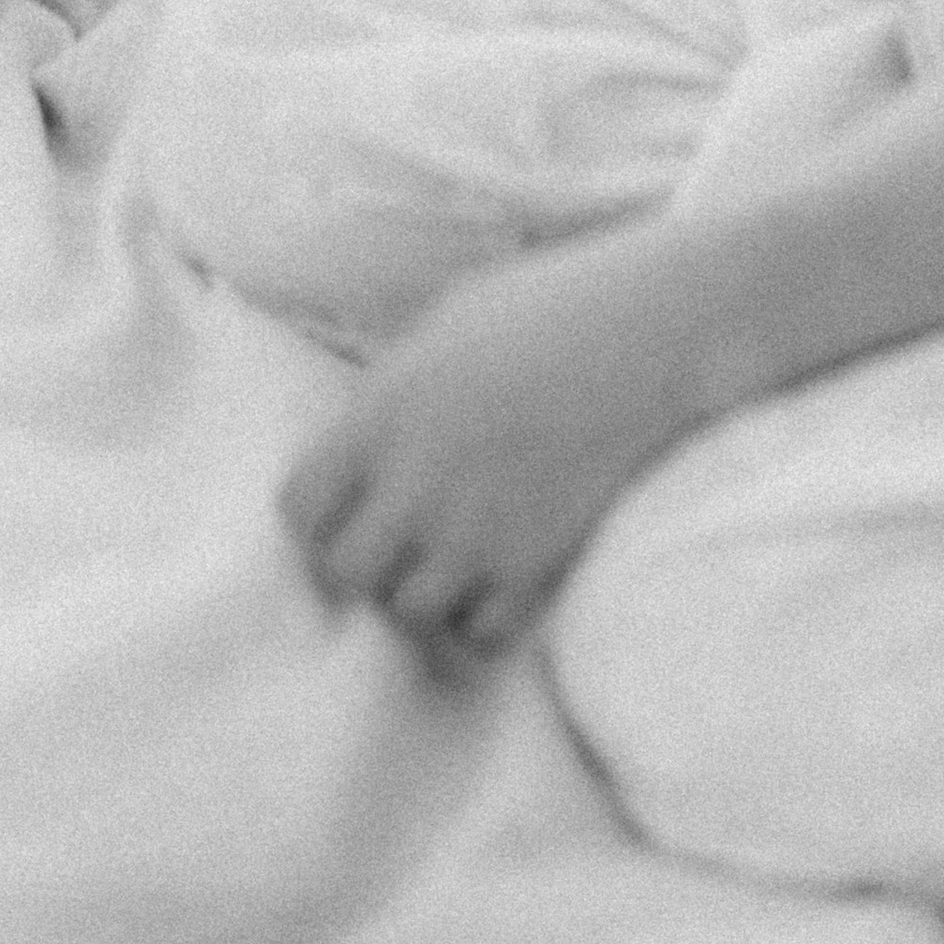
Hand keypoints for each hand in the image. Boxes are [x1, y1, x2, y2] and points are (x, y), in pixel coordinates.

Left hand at [282, 228, 693, 652]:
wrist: (644, 336)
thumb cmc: (542, 309)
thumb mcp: (440, 330)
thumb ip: (391, 397)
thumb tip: (364, 441)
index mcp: (382, 414)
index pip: (299, 507)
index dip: (313, 516)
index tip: (340, 508)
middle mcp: (417, 485)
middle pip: (345, 574)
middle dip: (359, 564)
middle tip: (389, 542)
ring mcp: (476, 534)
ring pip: (409, 613)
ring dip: (419, 593)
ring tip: (445, 556)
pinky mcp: (534, 567)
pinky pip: (480, 634)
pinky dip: (478, 619)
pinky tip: (492, 577)